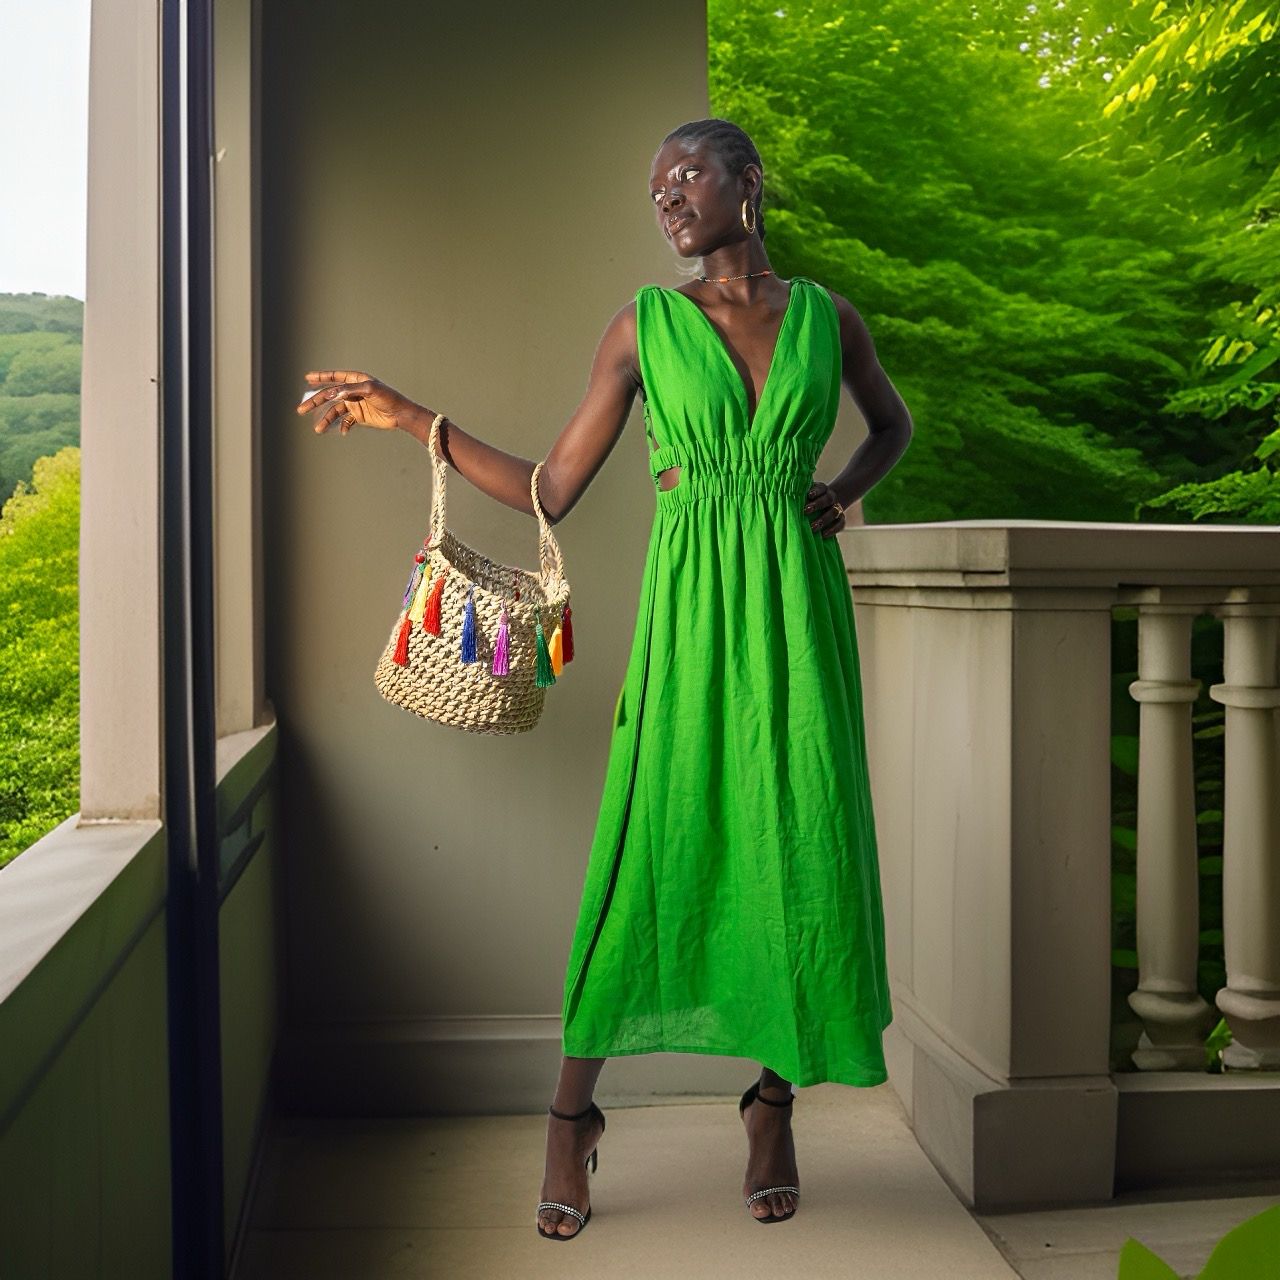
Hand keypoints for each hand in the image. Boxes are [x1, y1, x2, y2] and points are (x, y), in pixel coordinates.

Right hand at [295, 370, 418, 434]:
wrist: (401, 414)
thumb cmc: (388, 398)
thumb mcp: (370, 390)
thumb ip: (351, 390)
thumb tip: (334, 393)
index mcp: (356, 380)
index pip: (335, 377)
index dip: (320, 377)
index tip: (307, 378)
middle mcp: (353, 391)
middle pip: (329, 395)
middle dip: (315, 402)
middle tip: (301, 409)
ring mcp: (355, 404)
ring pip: (335, 411)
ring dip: (326, 420)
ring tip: (318, 429)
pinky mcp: (359, 416)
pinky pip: (346, 421)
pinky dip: (342, 426)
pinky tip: (342, 431)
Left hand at [803, 481, 846, 536]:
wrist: (826, 505)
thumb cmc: (810, 501)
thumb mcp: (805, 495)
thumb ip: (800, 496)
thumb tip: (786, 499)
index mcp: (823, 489)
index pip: (821, 488)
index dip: (816, 491)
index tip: (809, 495)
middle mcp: (831, 498)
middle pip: (828, 499)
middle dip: (818, 505)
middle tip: (806, 511)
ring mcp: (837, 508)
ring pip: (834, 512)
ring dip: (824, 520)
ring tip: (813, 527)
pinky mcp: (841, 519)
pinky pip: (840, 524)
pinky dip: (833, 529)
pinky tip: (824, 535)